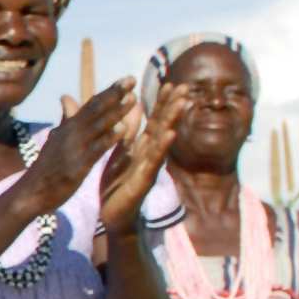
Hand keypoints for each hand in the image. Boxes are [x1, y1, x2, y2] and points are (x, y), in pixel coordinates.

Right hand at [8, 81, 141, 222]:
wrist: (31, 193)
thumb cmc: (46, 168)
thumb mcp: (56, 139)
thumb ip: (66, 118)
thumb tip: (66, 97)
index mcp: (69, 127)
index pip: (92, 104)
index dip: (109, 91)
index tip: (126, 79)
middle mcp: (71, 133)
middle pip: (95, 110)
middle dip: (114, 94)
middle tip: (131, 79)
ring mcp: (74, 149)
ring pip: (98, 126)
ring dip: (116, 112)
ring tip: (133, 99)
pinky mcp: (77, 166)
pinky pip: (96, 149)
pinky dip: (109, 138)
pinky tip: (123, 130)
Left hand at [95, 78, 196, 225]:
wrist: (113, 215)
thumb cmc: (116, 185)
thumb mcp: (118, 153)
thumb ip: (124, 131)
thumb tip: (131, 108)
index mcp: (140, 147)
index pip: (154, 120)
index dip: (162, 102)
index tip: (171, 83)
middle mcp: (149, 154)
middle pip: (163, 125)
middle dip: (173, 106)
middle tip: (185, 86)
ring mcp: (149, 166)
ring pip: (163, 140)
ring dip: (173, 121)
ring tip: (182, 103)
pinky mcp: (144, 180)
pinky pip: (154, 161)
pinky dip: (162, 147)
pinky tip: (170, 134)